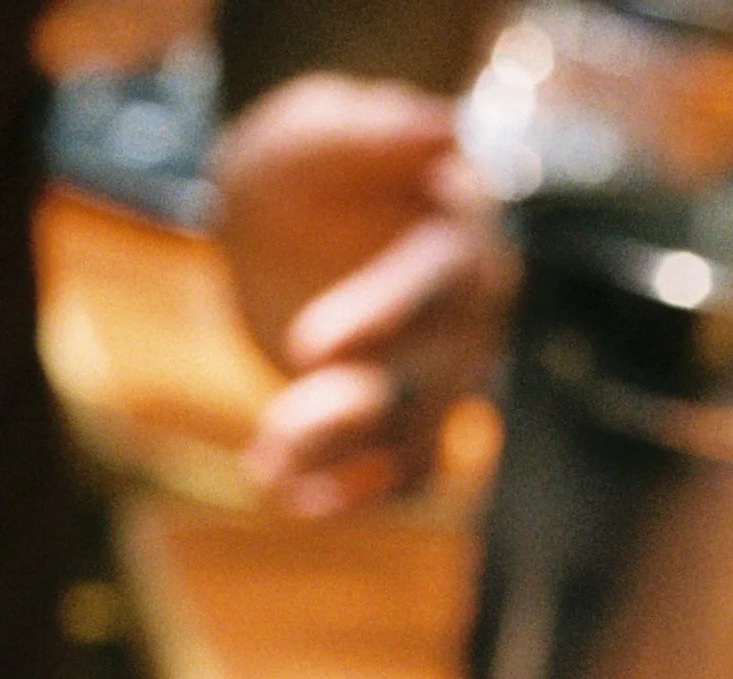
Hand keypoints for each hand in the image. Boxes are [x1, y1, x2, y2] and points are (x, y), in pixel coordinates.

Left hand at [217, 75, 511, 516]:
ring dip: (337, 462)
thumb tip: (446, 127)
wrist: (294, 214)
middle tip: (275, 431)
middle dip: (349, 415)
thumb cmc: (308, 163)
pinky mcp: (410, 418)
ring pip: (411, 440)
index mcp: (458, 235)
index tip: (304, 351)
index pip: (436, 285)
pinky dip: (351, 497)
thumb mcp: (318, 132)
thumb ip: (371, 132)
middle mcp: (469, 314)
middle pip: (429, 381)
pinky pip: (402, 477)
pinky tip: (285, 494)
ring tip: (263, 466)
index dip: (381, 320)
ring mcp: (445, 374)